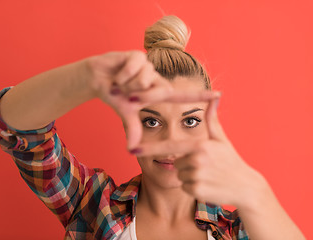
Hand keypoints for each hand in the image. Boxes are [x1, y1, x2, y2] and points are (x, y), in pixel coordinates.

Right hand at [86, 50, 220, 148]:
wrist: (97, 79)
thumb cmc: (114, 95)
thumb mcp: (125, 114)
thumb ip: (133, 128)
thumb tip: (131, 150)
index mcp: (157, 91)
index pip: (181, 96)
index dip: (199, 96)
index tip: (219, 95)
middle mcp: (156, 78)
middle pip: (161, 92)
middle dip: (141, 97)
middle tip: (125, 95)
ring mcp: (148, 65)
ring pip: (145, 80)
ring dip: (127, 86)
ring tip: (119, 83)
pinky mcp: (138, 55)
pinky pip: (134, 68)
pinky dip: (122, 76)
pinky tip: (116, 75)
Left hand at [131, 96, 266, 207]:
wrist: (246, 187)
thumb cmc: (232, 161)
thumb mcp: (221, 139)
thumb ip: (212, 119)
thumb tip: (214, 96)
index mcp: (199, 145)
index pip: (169, 146)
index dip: (150, 147)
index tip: (132, 149)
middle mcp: (196, 160)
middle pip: (175, 162)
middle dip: (186, 164)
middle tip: (205, 166)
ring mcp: (196, 176)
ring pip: (179, 175)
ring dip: (189, 176)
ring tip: (207, 175)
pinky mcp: (196, 191)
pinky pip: (184, 187)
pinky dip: (193, 187)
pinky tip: (208, 185)